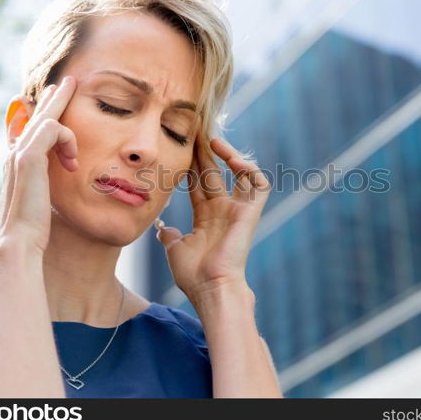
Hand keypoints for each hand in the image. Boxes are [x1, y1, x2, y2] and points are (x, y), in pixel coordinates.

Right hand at [0, 76, 78, 255]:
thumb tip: (63, 181)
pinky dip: (67, 139)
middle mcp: (16, 154)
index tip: (56, 100)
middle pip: (36, 117)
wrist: (19, 242)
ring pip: (44, 117)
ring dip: (61, 104)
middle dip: (53, 97)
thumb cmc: (33, 230)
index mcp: (19, 164)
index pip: (31, 130)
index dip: (44, 113)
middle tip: (67, 81)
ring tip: (73, 89)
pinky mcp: (28, 158)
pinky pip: (53, 129)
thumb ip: (48, 187)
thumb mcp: (43, 202)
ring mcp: (19, 154)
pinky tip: (72, 159)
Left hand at [156, 131, 271, 299]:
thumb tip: (162, 228)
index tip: (180, 146)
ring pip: (240, 173)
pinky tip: (234, 161)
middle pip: (215, 172)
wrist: (211, 288)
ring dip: (229, 155)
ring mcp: (238, 210)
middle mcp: (223, 210)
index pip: (198, 183)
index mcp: (205, 217)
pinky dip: (250, 170)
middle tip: (196, 131)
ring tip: (214, 141)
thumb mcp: (175, 249)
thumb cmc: (194, 274)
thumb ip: (170, 235)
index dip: (190, 164)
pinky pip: (259, 185)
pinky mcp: (251, 212)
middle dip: (205, 153)